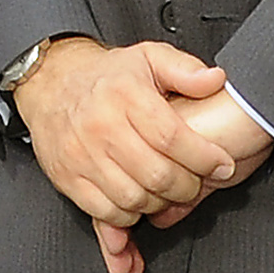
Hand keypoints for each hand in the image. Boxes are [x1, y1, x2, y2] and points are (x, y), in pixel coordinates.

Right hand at [14, 39, 238, 229]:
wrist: (51, 84)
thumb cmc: (107, 76)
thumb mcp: (149, 57)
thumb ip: (186, 69)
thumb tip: (216, 79)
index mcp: (126, 94)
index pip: (171, 137)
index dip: (203, 158)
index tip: (221, 166)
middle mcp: (102, 126)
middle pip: (156, 175)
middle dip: (186, 187)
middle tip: (196, 182)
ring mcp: (82, 155)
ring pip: (133, 198)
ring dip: (160, 203)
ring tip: (169, 191)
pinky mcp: (67, 178)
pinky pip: (105, 212)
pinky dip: (129, 215)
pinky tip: (141, 200)